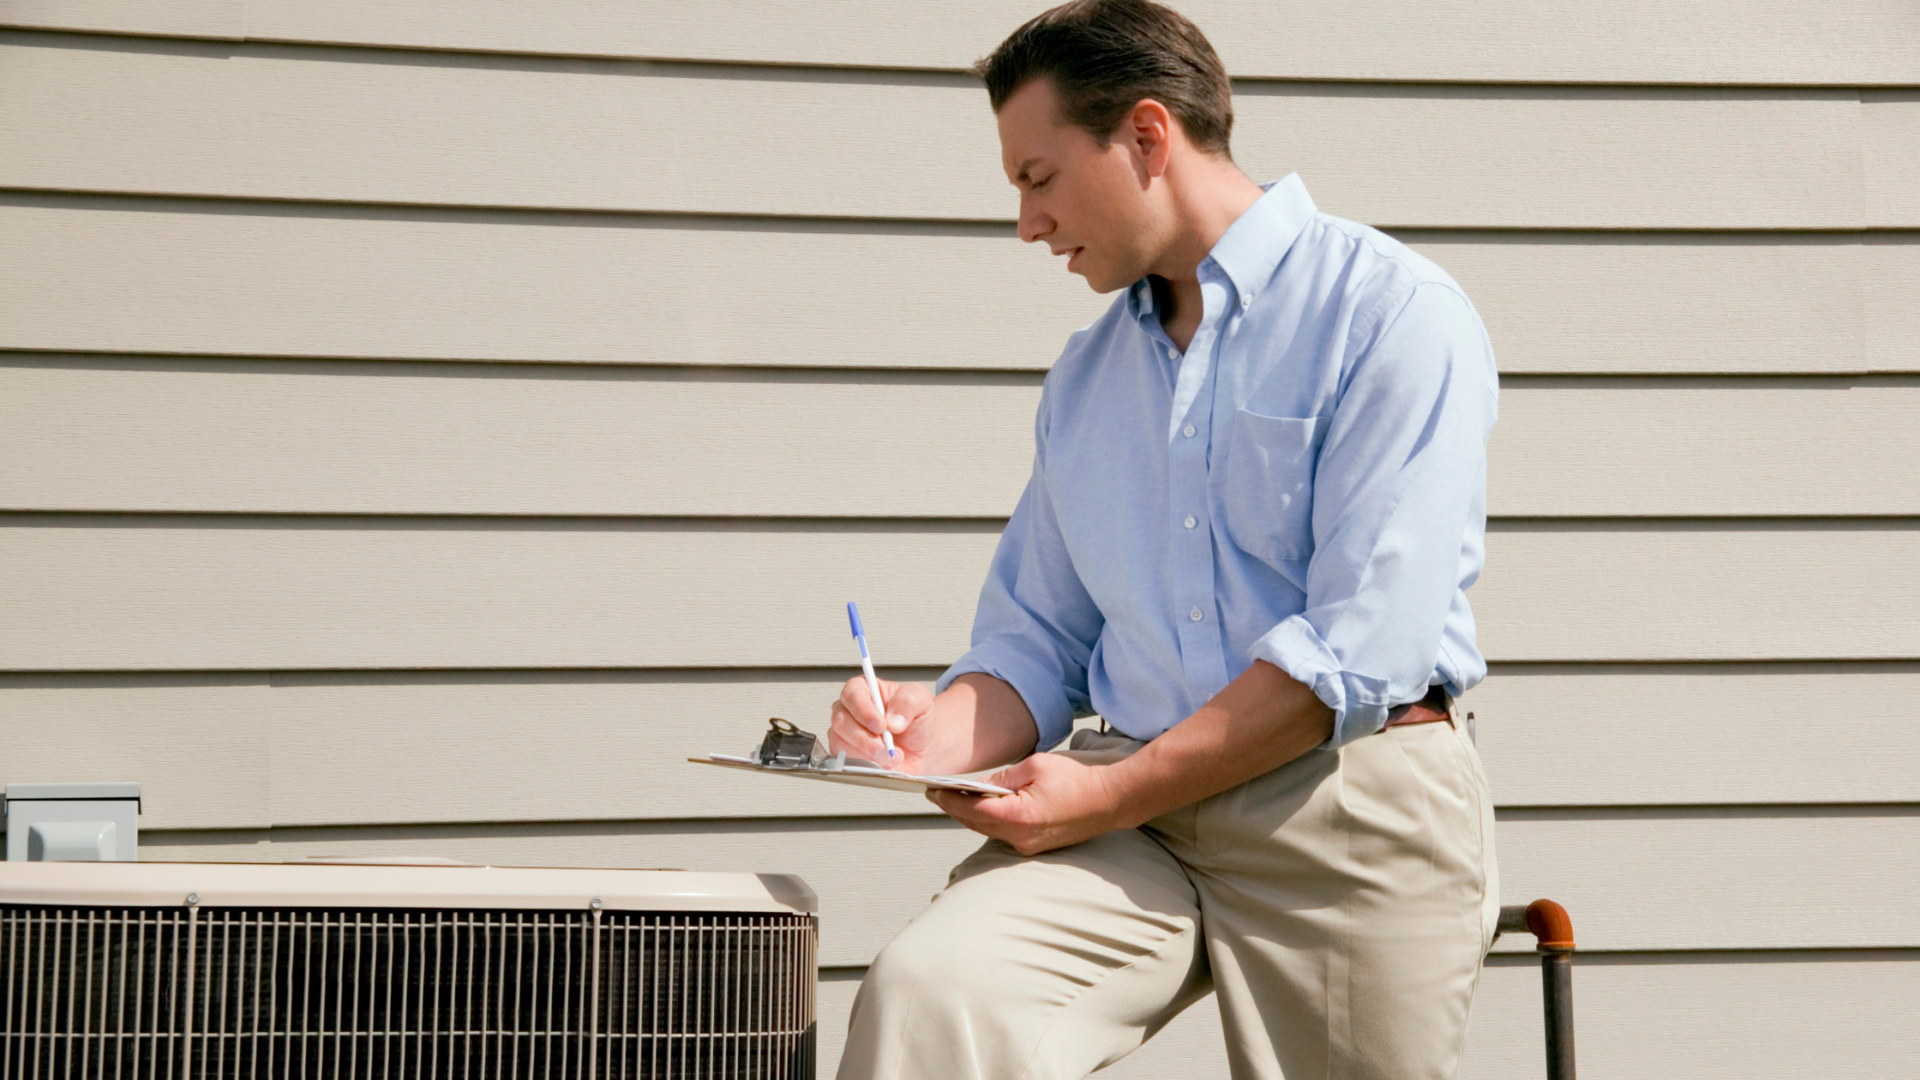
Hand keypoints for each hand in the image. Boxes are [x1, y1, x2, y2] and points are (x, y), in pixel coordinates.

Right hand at [828, 676, 934, 771]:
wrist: (921, 750)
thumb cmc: (917, 722)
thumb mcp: (921, 701)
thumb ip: (908, 702)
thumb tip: (892, 718)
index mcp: (866, 690)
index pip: (852, 694)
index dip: (864, 710)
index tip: (881, 725)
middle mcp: (851, 710)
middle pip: (842, 721)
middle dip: (866, 738)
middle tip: (888, 747)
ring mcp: (846, 733)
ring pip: (841, 743)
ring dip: (868, 754)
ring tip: (890, 757)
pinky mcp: (846, 754)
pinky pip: (844, 761)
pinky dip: (865, 765)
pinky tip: (882, 764)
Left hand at [929, 752, 1123, 855]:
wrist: (1110, 800)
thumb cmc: (1077, 781)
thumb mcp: (1035, 766)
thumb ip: (1003, 779)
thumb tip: (980, 787)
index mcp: (1019, 817)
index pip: (972, 811)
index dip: (949, 800)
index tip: (933, 790)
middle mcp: (1021, 838)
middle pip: (976, 824)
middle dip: (955, 808)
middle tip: (938, 793)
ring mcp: (1029, 846)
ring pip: (988, 831)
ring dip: (971, 816)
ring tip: (955, 798)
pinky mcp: (1036, 846)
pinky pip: (1004, 833)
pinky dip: (990, 821)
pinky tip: (982, 808)